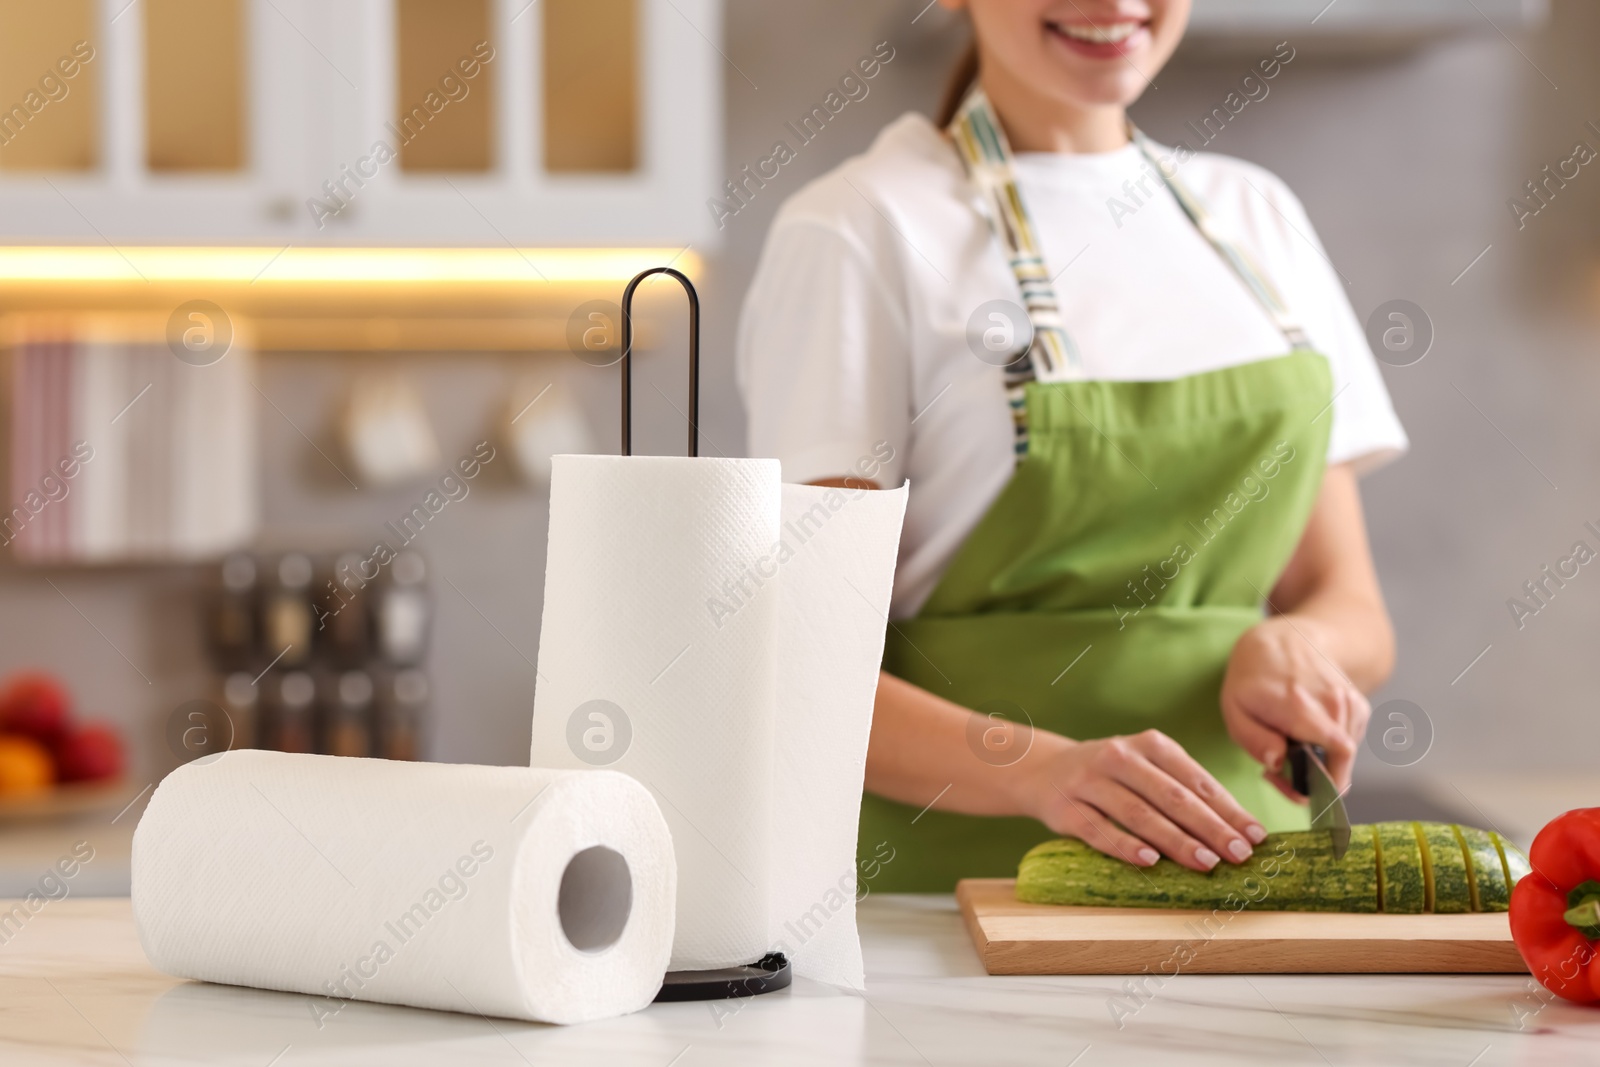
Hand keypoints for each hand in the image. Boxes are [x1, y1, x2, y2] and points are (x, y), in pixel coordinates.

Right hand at [1010, 729, 1266, 871]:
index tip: (1255, 836)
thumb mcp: (1146, 768)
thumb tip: (1237, 830)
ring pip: (1139, 813)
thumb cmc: (1111, 775)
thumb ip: (1184, 790)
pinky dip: (1125, 846)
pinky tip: (1150, 861)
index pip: (1196, 779)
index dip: (1228, 809)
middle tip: (1238, 854)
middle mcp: (1119, 757)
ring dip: (1175, 840)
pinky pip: (1099, 829)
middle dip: (1210, 827)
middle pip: (1172, 796)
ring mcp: (1090, 781)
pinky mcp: (1065, 808)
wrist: (1043, 769)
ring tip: (1205, 862)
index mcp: (1149, 744)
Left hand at [1220, 614, 1371, 795]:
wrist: (1289, 638)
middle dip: (1314, 780)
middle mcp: (1334, 705)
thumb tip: (1279, 764)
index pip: (1335, 759)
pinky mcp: (1360, 706)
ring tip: (1291, 745)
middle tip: (1284, 769)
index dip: (1317, 786)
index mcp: (1301, 707)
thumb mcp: (1235, 708)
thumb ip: (1254, 741)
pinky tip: (1308, 733)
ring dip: (1321, 763)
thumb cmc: (1254, 676)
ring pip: (1345, 758)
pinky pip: (1349, 744)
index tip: (1292, 788)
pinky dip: (1330, 748)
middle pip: (1341, 765)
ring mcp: (1351, 704)